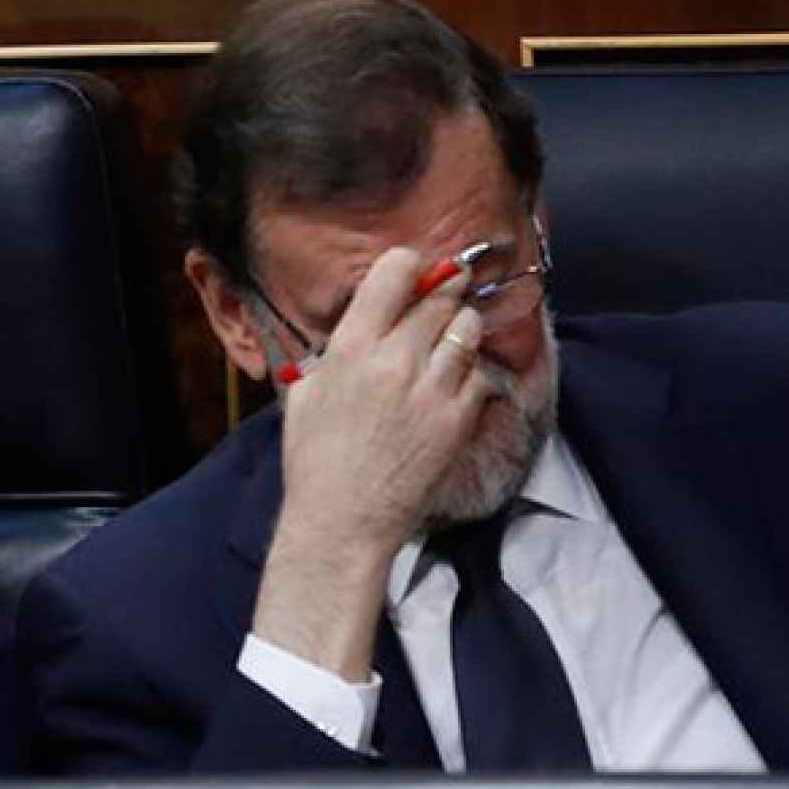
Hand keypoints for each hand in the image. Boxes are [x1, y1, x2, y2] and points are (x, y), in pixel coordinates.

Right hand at [252, 247, 492, 680]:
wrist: (343, 521)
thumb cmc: (315, 461)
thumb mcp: (307, 393)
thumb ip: (335, 350)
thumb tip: (363, 322)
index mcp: (351, 346)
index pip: (397, 270)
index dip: (411, 268)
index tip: (415, 276)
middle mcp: (395, 359)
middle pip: (440, 295)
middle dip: (444, 293)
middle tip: (446, 295)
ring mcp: (432, 388)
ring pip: (467, 327)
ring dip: (461, 329)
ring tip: (448, 343)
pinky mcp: (458, 418)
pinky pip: (480, 374)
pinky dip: (470, 374)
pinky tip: (453, 387)